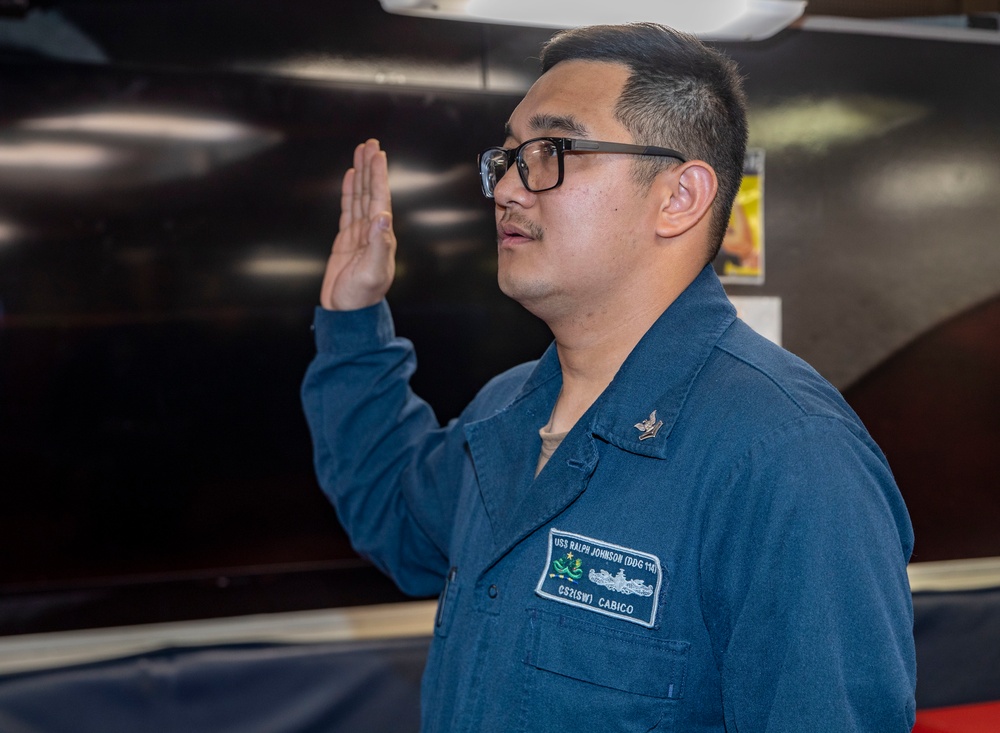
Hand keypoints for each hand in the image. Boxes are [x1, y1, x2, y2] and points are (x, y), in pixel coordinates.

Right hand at [320, 139, 396, 310]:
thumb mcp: (373, 272)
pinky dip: (349, 192)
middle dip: (370, 167)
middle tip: (370, 143)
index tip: (378, 154)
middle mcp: (372, 231)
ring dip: (361, 174)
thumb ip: (378, 245)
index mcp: (381, 236)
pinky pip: (348, 209)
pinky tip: (350, 178)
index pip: (380, 198)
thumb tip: (382, 217)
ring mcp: (359, 234)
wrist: (347, 312)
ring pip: (359, 197)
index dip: (378, 176)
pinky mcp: (345, 239)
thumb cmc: (362, 296)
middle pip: (370, 192)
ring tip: (361, 153)